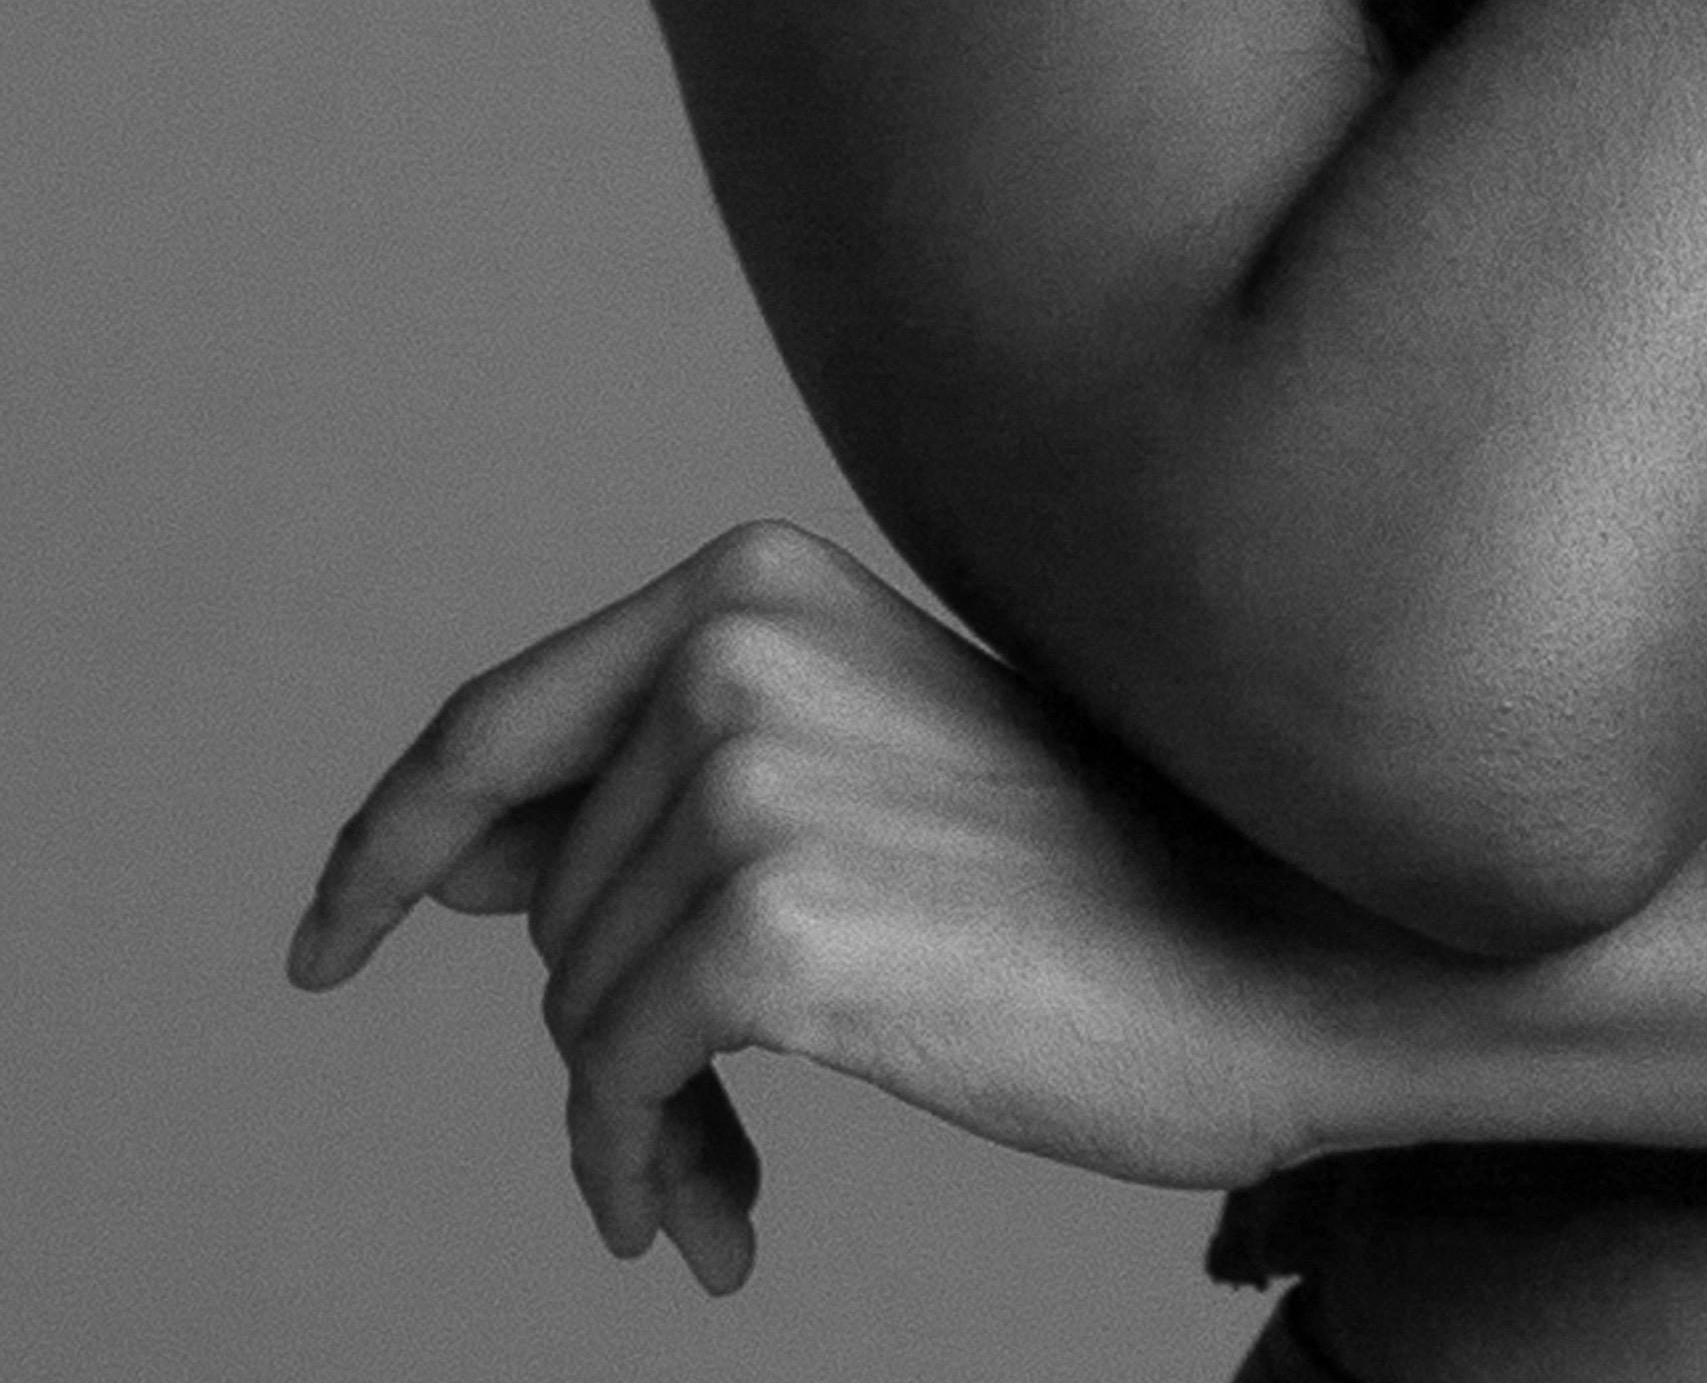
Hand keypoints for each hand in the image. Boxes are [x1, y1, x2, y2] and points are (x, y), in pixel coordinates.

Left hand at [287, 520, 1374, 1293]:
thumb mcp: (859, 771)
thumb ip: (660, 784)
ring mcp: (753, 774)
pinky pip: (608, 1088)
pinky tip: (714, 1222)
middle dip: (599, 1031)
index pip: (494, 726)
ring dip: (637, 1120)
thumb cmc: (1091, 873)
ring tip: (736, 1174)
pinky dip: (636, 1171)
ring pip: (568, 1009)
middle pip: (542, 901)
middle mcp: (735, 643)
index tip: (327, 941)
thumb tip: (452, 864)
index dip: (383, 846)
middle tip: (699, 1136)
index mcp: (753, 577)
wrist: (1285, 941)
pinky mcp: (773, 922)